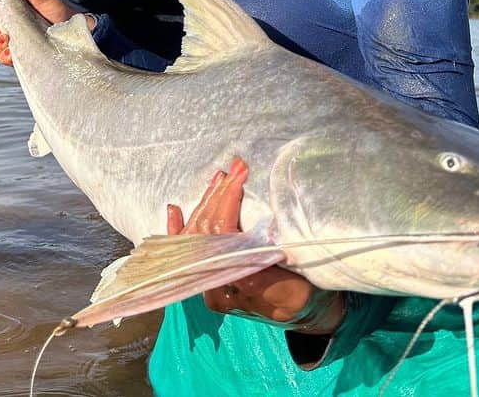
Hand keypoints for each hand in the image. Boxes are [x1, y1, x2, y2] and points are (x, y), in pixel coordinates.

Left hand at [166, 158, 345, 333]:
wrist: (302, 312)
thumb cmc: (303, 296)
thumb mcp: (295, 288)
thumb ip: (271, 274)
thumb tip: (256, 246)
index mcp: (237, 286)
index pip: (222, 237)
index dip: (228, 203)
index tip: (240, 177)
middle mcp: (216, 286)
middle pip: (207, 233)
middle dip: (219, 195)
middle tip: (236, 166)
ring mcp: (209, 281)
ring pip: (197, 237)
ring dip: (206, 203)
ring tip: (219, 177)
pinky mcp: (210, 277)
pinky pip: (187, 252)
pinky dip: (178, 230)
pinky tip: (174, 209)